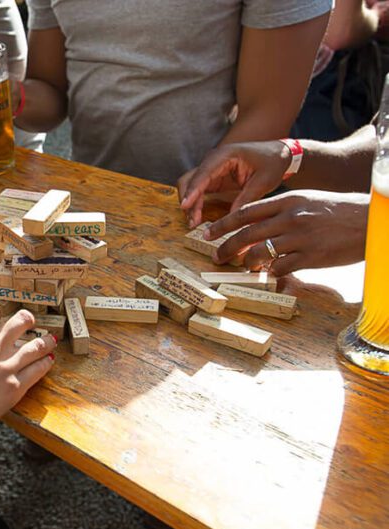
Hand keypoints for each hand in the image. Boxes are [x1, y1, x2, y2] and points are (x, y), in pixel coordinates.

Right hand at [0, 309, 55, 444]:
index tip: (0, 320)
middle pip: (19, 323)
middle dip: (27, 319)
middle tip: (31, 321)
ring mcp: (5, 367)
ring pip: (35, 345)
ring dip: (45, 340)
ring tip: (51, 339)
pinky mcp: (15, 387)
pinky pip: (37, 370)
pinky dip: (45, 362)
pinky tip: (49, 359)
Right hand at [178, 141, 291, 227]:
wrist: (277, 154)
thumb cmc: (272, 162)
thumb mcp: (264, 181)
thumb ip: (247, 198)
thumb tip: (231, 219)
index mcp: (225, 155)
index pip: (203, 173)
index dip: (193, 190)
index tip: (185, 206)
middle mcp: (213, 160)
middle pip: (190, 179)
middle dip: (188, 200)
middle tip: (192, 221)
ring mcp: (211, 169)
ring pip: (190, 186)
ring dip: (190, 204)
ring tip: (194, 222)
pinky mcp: (212, 178)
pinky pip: (198, 191)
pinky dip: (195, 204)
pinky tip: (198, 217)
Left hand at [205, 190, 368, 274]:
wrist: (371, 220)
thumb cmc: (338, 212)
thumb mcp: (307, 202)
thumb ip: (281, 213)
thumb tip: (256, 228)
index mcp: (288, 201)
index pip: (246, 212)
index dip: (223, 224)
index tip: (208, 233)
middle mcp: (291, 217)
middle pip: (247, 233)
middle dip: (226, 247)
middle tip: (215, 257)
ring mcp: (301, 238)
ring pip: (260, 253)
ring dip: (247, 263)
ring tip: (244, 267)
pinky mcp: (312, 257)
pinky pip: (281, 268)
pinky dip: (271, 274)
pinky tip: (269, 276)